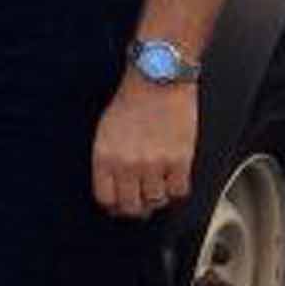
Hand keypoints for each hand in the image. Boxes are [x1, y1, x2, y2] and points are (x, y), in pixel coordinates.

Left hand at [92, 74, 197, 220]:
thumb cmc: (132, 98)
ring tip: (158, 184)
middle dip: (135, 208)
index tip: (120, 203)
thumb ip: (107, 159)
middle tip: (141, 201)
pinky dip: (177, 189)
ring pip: (156, 201)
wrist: (158, 78)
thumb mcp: (105, 130)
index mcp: (105, 156)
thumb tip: (113, 185)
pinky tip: (173, 177)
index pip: (105, 198)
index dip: (114, 205)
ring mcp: (154, 164)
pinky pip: (178, 192)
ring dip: (157, 197)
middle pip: (131, 206)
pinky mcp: (179, 160)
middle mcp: (127, 164)